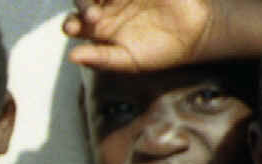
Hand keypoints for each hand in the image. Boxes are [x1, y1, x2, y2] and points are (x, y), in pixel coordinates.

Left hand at [64, 0, 214, 71]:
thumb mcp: (127, 60)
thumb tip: (72, 56)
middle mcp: (105, 8)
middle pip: (83, 0)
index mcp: (96, 29)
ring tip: (106, 0)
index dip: (70, 24)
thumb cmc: (155, 53)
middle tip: (93, 16)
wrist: (192, 36)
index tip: (74, 28)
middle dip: (83, 4)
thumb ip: (100, 58)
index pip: (73, 23)